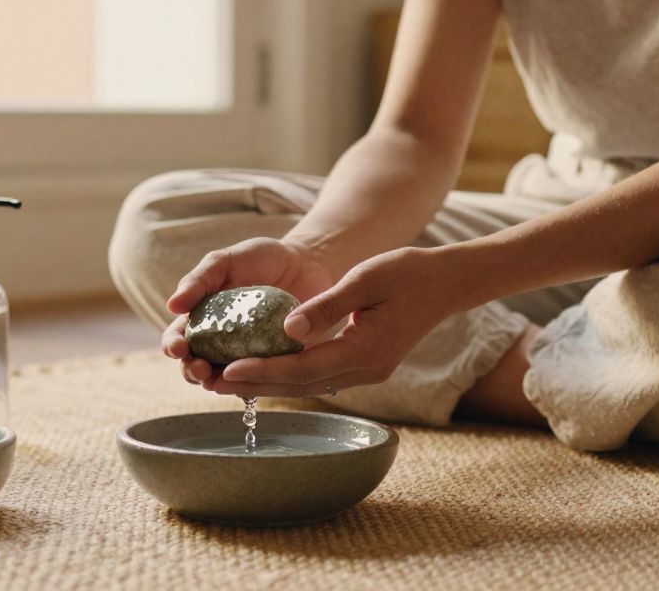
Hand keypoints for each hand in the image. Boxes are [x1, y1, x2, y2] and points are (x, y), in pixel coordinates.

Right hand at [161, 237, 335, 389]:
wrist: (306, 262)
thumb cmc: (260, 259)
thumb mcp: (225, 262)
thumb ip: (199, 280)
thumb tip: (171, 306)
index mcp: (202, 319)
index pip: (178, 339)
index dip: (173, 346)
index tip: (179, 347)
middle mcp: (219, 342)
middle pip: (196, 367)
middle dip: (192, 372)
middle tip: (201, 368)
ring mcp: (246, 356)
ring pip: (225, 380)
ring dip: (218, 383)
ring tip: (220, 380)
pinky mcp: (275, 363)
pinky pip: (261, 379)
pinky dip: (254, 382)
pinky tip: (254, 378)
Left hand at [208, 246, 461, 397]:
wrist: (445, 283)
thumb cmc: (407, 273)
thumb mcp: (366, 279)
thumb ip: (326, 306)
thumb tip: (287, 329)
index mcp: (365, 351)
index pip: (304, 369)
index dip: (265, 371)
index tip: (229, 369)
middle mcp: (365, 370)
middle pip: (301, 385)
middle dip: (256, 385)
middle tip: (213, 383)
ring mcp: (367, 371)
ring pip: (308, 385)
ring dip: (268, 384)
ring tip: (226, 381)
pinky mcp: (364, 365)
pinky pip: (319, 376)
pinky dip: (288, 376)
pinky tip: (261, 370)